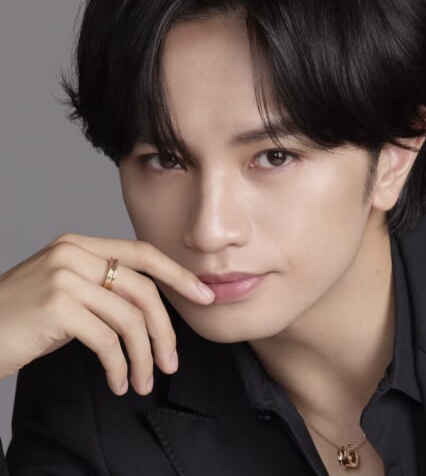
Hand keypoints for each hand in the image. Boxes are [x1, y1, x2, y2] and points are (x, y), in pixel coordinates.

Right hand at [0, 233, 214, 394]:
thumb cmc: (22, 317)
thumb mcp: (67, 290)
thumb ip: (105, 288)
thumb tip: (154, 309)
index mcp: (81, 244)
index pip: (143, 253)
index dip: (177, 274)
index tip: (203, 295)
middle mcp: (74, 253)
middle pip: (143, 290)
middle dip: (165, 329)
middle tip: (172, 361)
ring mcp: (64, 277)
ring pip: (129, 318)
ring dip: (143, 356)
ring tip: (145, 380)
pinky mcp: (56, 306)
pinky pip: (107, 340)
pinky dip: (119, 366)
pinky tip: (119, 382)